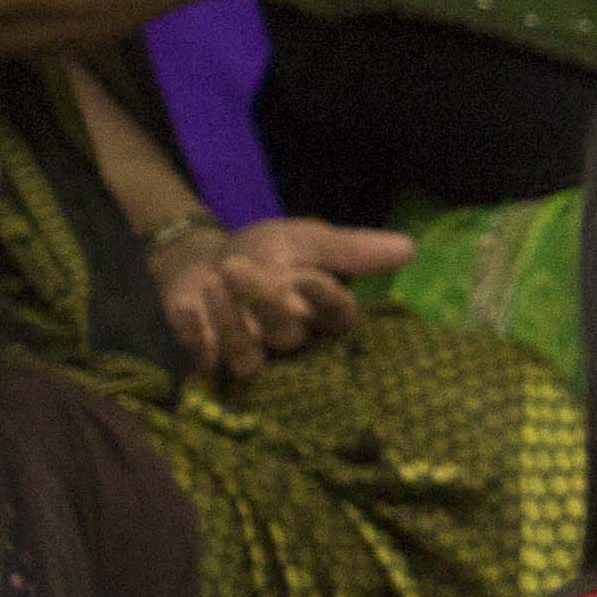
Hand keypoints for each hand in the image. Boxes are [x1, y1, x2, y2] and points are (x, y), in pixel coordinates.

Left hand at [153, 216, 404, 377]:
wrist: (204, 257)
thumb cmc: (264, 251)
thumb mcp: (306, 239)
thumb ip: (350, 248)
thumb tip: (411, 247)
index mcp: (319, 311)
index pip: (337, 316)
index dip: (325, 299)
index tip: (308, 276)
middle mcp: (291, 337)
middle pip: (289, 337)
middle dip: (263, 303)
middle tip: (237, 268)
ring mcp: (250, 350)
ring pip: (247, 357)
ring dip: (228, 321)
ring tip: (211, 281)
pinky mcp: (210, 355)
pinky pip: (204, 358)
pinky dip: (193, 333)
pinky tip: (186, 307)